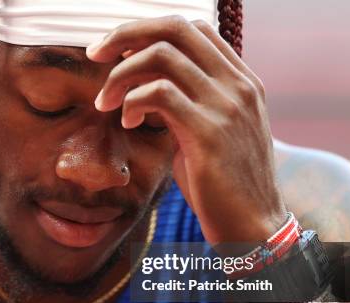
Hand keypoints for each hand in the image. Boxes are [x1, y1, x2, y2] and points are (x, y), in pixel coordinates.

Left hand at [87, 16, 286, 244]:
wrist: (253, 227)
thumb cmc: (224, 184)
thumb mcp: (211, 132)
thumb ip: (188, 104)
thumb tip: (145, 87)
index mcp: (241, 81)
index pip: (194, 29)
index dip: (149, 30)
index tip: (119, 50)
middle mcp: (238, 85)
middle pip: (175, 28)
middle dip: (126, 35)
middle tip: (96, 54)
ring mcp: (227, 105)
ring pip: (162, 56)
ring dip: (120, 75)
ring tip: (105, 102)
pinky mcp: (208, 132)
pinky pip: (159, 93)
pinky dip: (132, 102)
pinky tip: (127, 123)